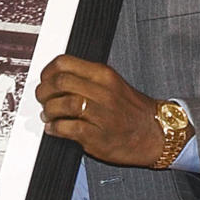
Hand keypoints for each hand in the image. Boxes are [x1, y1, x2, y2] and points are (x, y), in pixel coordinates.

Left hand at [35, 54, 161, 166]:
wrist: (157, 133)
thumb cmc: (132, 110)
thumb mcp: (112, 83)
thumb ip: (85, 78)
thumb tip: (55, 79)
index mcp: (104, 75)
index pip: (65, 63)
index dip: (47, 71)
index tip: (44, 79)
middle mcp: (103, 91)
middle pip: (60, 82)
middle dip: (44, 91)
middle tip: (42, 98)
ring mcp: (102, 114)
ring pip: (63, 104)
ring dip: (49, 110)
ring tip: (48, 114)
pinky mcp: (99, 136)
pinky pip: (68, 128)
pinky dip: (55, 128)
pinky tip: (54, 129)